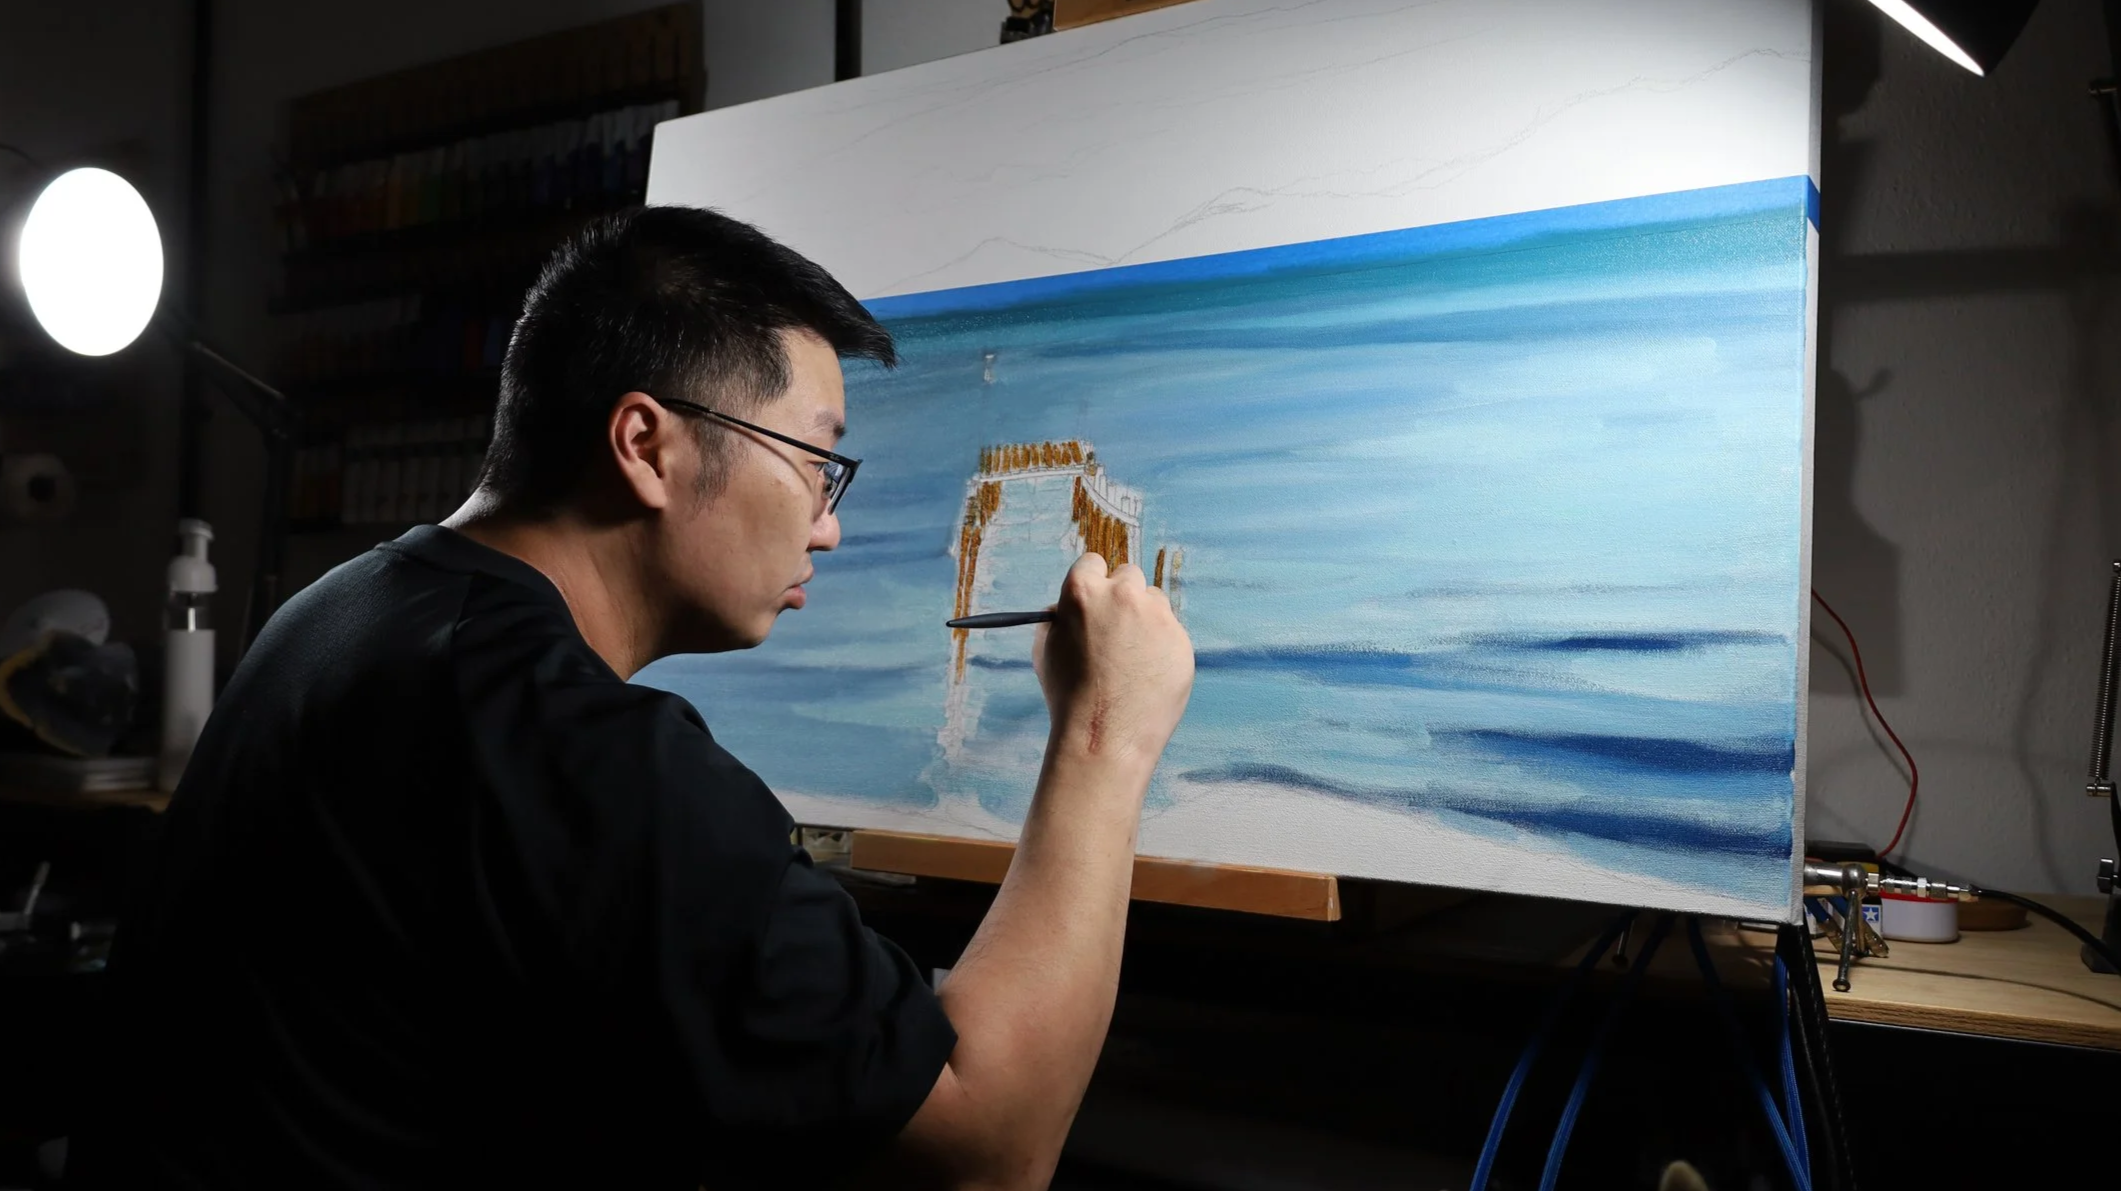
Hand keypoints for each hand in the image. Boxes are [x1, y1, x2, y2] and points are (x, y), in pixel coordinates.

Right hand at [1031, 553, 1194, 767]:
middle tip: (1115, 629)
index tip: (1095, 603)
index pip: (1093, 563)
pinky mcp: (1181, 640)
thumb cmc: (1068, 696)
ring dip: (1145, 618)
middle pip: (1129, 576)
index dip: (1092, 584)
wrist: (1105, 735)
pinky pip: (1171, 632)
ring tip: (1132, 657)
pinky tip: (1148, 673)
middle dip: (1122, 596)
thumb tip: (1067, 610)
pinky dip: (1162, 646)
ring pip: (1154, 602)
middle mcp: (1124, 595)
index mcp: (1084, 591)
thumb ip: (1060, 618)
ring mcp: (1157, 617)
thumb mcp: (1046, 649)